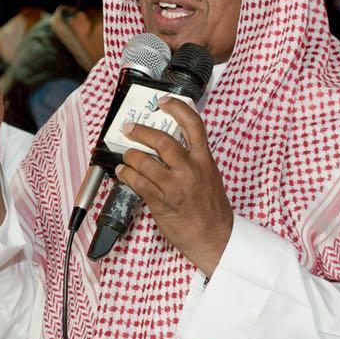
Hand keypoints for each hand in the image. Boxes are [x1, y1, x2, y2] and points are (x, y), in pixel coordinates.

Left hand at [115, 98, 232, 276]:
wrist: (215, 237)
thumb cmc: (211, 208)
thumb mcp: (209, 175)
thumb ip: (192, 159)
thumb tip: (167, 146)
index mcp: (204, 160)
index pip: (193, 125)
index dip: (177, 108)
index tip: (164, 101)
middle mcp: (190, 170)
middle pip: (162, 141)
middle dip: (141, 131)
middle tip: (129, 128)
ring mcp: (176, 186)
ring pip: (145, 162)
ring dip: (130, 155)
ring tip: (126, 155)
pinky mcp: (163, 203)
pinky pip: (139, 183)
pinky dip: (127, 175)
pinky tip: (124, 173)